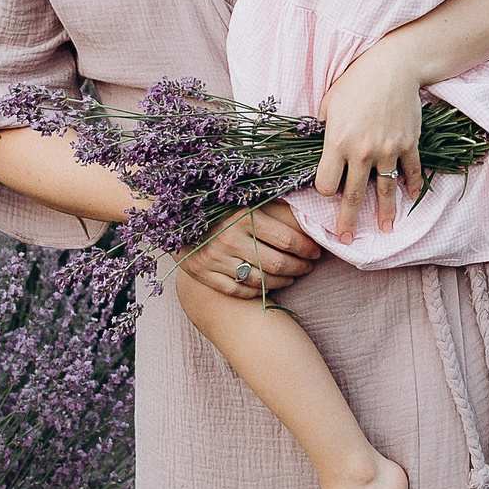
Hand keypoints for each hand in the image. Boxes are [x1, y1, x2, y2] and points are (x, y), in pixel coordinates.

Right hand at [188, 200, 320, 297]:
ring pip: (260, 281)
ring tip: (291, 276)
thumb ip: (276, 205)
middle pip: (277, 264)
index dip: (307, 250)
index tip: (316, 252)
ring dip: (282, 282)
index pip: (288, 241)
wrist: (173, 211)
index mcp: (243, 216)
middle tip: (308, 266)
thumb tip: (308, 214)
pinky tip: (267, 286)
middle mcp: (229, 239)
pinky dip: (256, 292)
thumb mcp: (246, 196)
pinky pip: (237, 290)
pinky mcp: (202, 273)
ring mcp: (214, 259)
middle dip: (299, 268)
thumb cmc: (217, 201)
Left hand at [312, 42, 424, 242]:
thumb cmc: (355, 82)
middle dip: (348, 219)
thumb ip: (322, 130)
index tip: (328, 189)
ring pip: (385, 190)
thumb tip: (314, 147)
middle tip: (347, 238)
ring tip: (385, 229)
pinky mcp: (409, 145)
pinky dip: (412, 185)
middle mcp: (362, 152)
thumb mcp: (328, 104)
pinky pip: (411, 171)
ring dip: (385, 213)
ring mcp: (388, 150)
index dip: (325, 189)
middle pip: (353, 194)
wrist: (393, 67)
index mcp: (337, 142)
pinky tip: (410, 197)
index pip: (327, 183)